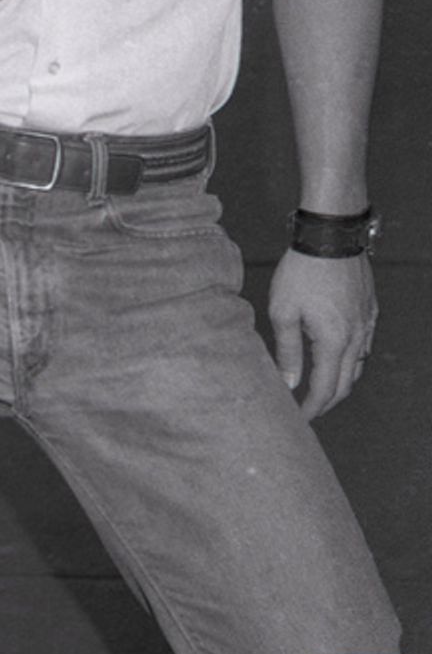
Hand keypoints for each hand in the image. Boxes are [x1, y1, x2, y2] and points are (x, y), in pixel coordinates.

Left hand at [268, 247, 376, 418]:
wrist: (331, 234)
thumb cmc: (302, 270)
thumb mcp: (283, 310)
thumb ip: (286, 350)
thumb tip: (289, 382)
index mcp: (334, 342)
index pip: (325, 389)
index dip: (313, 408)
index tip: (300, 419)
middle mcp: (356, 338)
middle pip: (345, 383)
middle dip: (327, 401)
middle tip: (309, 410)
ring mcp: (367, 324)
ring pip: (358, 366)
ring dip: (341, 382)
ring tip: (321, 388)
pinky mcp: (369, 310)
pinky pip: (364, 345)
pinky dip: (351, 360)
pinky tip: (338, 356)